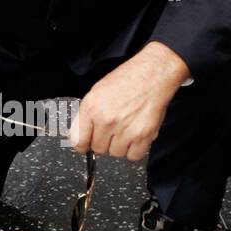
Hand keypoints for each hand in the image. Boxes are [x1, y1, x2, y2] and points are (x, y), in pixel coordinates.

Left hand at [69, 43, 190, 161]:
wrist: (153, 74)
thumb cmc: (127, 79)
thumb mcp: (97, 91)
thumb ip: (87, 115)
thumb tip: (81, 135)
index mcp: (92, 108)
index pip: (78, 141)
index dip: (83, 145)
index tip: (86, 145)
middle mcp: (107, 120)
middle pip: (98, 149)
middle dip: (104, 141)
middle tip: (112, 129)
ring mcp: (125, 129)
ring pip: (116, 153)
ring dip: (120, 145)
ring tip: (126, 128)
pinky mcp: (143, 135)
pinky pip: (133, 156)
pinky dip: (135, 149)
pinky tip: (135, 135)